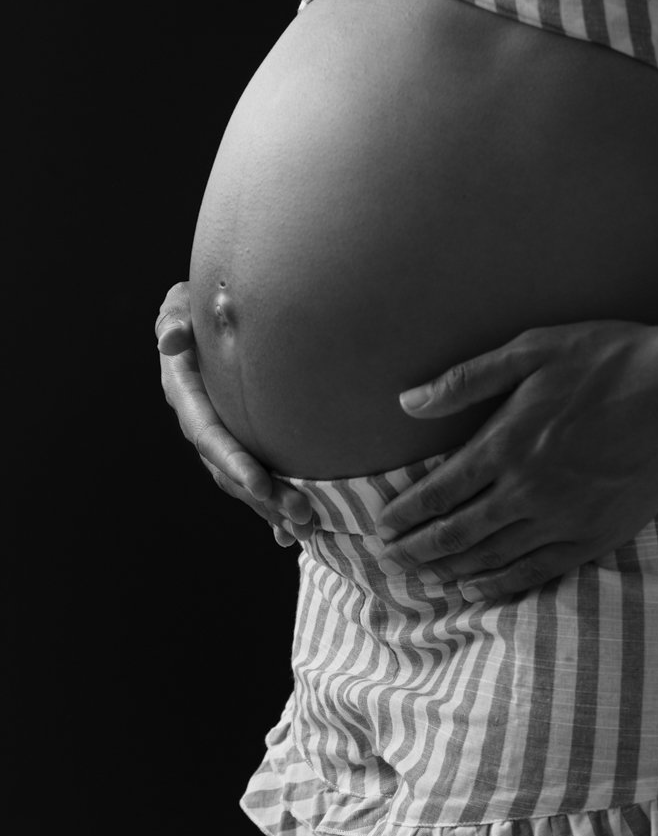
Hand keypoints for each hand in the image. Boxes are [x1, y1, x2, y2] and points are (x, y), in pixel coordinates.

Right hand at [156, 281, 314, 545]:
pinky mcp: (241, 440)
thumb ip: (176, 318)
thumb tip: (172, 340)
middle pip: (229, 469)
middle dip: (263, 496)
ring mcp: (220, 435)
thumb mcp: (182, 302)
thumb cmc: (201, 300)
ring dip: (272, 508)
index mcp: (185, 393)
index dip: (232, 461)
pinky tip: (293, 535)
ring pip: (243, 480)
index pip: (209, 434)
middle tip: (301, 514)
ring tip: (307, 529)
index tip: (260, 484)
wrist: (216, 311)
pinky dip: (272, 508)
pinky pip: (255, 479)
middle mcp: (200, 421)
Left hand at [376, 318, 657, 601]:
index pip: (438, 492)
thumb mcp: (531, 350)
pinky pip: (538, 571)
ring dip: (451, 572)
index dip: (404, 514)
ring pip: (492, 558)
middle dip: (417, 551)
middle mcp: (527, 491)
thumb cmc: (606, 359)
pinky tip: (481, 589)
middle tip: (390, 562)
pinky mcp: (596, 536)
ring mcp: (563, 519)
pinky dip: (502, 585)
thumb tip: (408, 402)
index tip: (381, 527)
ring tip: (425, 579)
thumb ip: (466, 380)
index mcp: (506, 445)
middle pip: (456, 533)